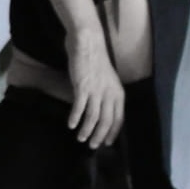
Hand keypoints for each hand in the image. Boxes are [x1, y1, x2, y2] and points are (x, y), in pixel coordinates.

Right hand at [65, 28, 124, 147]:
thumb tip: (101, 110)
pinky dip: (75, 118)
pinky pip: (79, 107)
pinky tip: (71, 124)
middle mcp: (110, 94)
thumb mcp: (106, 80)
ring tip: (80, 138)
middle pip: (106, 121)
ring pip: (93, 117)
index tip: (106, 143)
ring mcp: (96, 90)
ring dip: (87, 130)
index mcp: (118, 93)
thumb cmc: (96, 60)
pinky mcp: (83, 87)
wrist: (88, 43)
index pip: (119, 118)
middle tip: (92, 146)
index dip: (112, 132)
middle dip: (99, 136)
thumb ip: (106, 94)